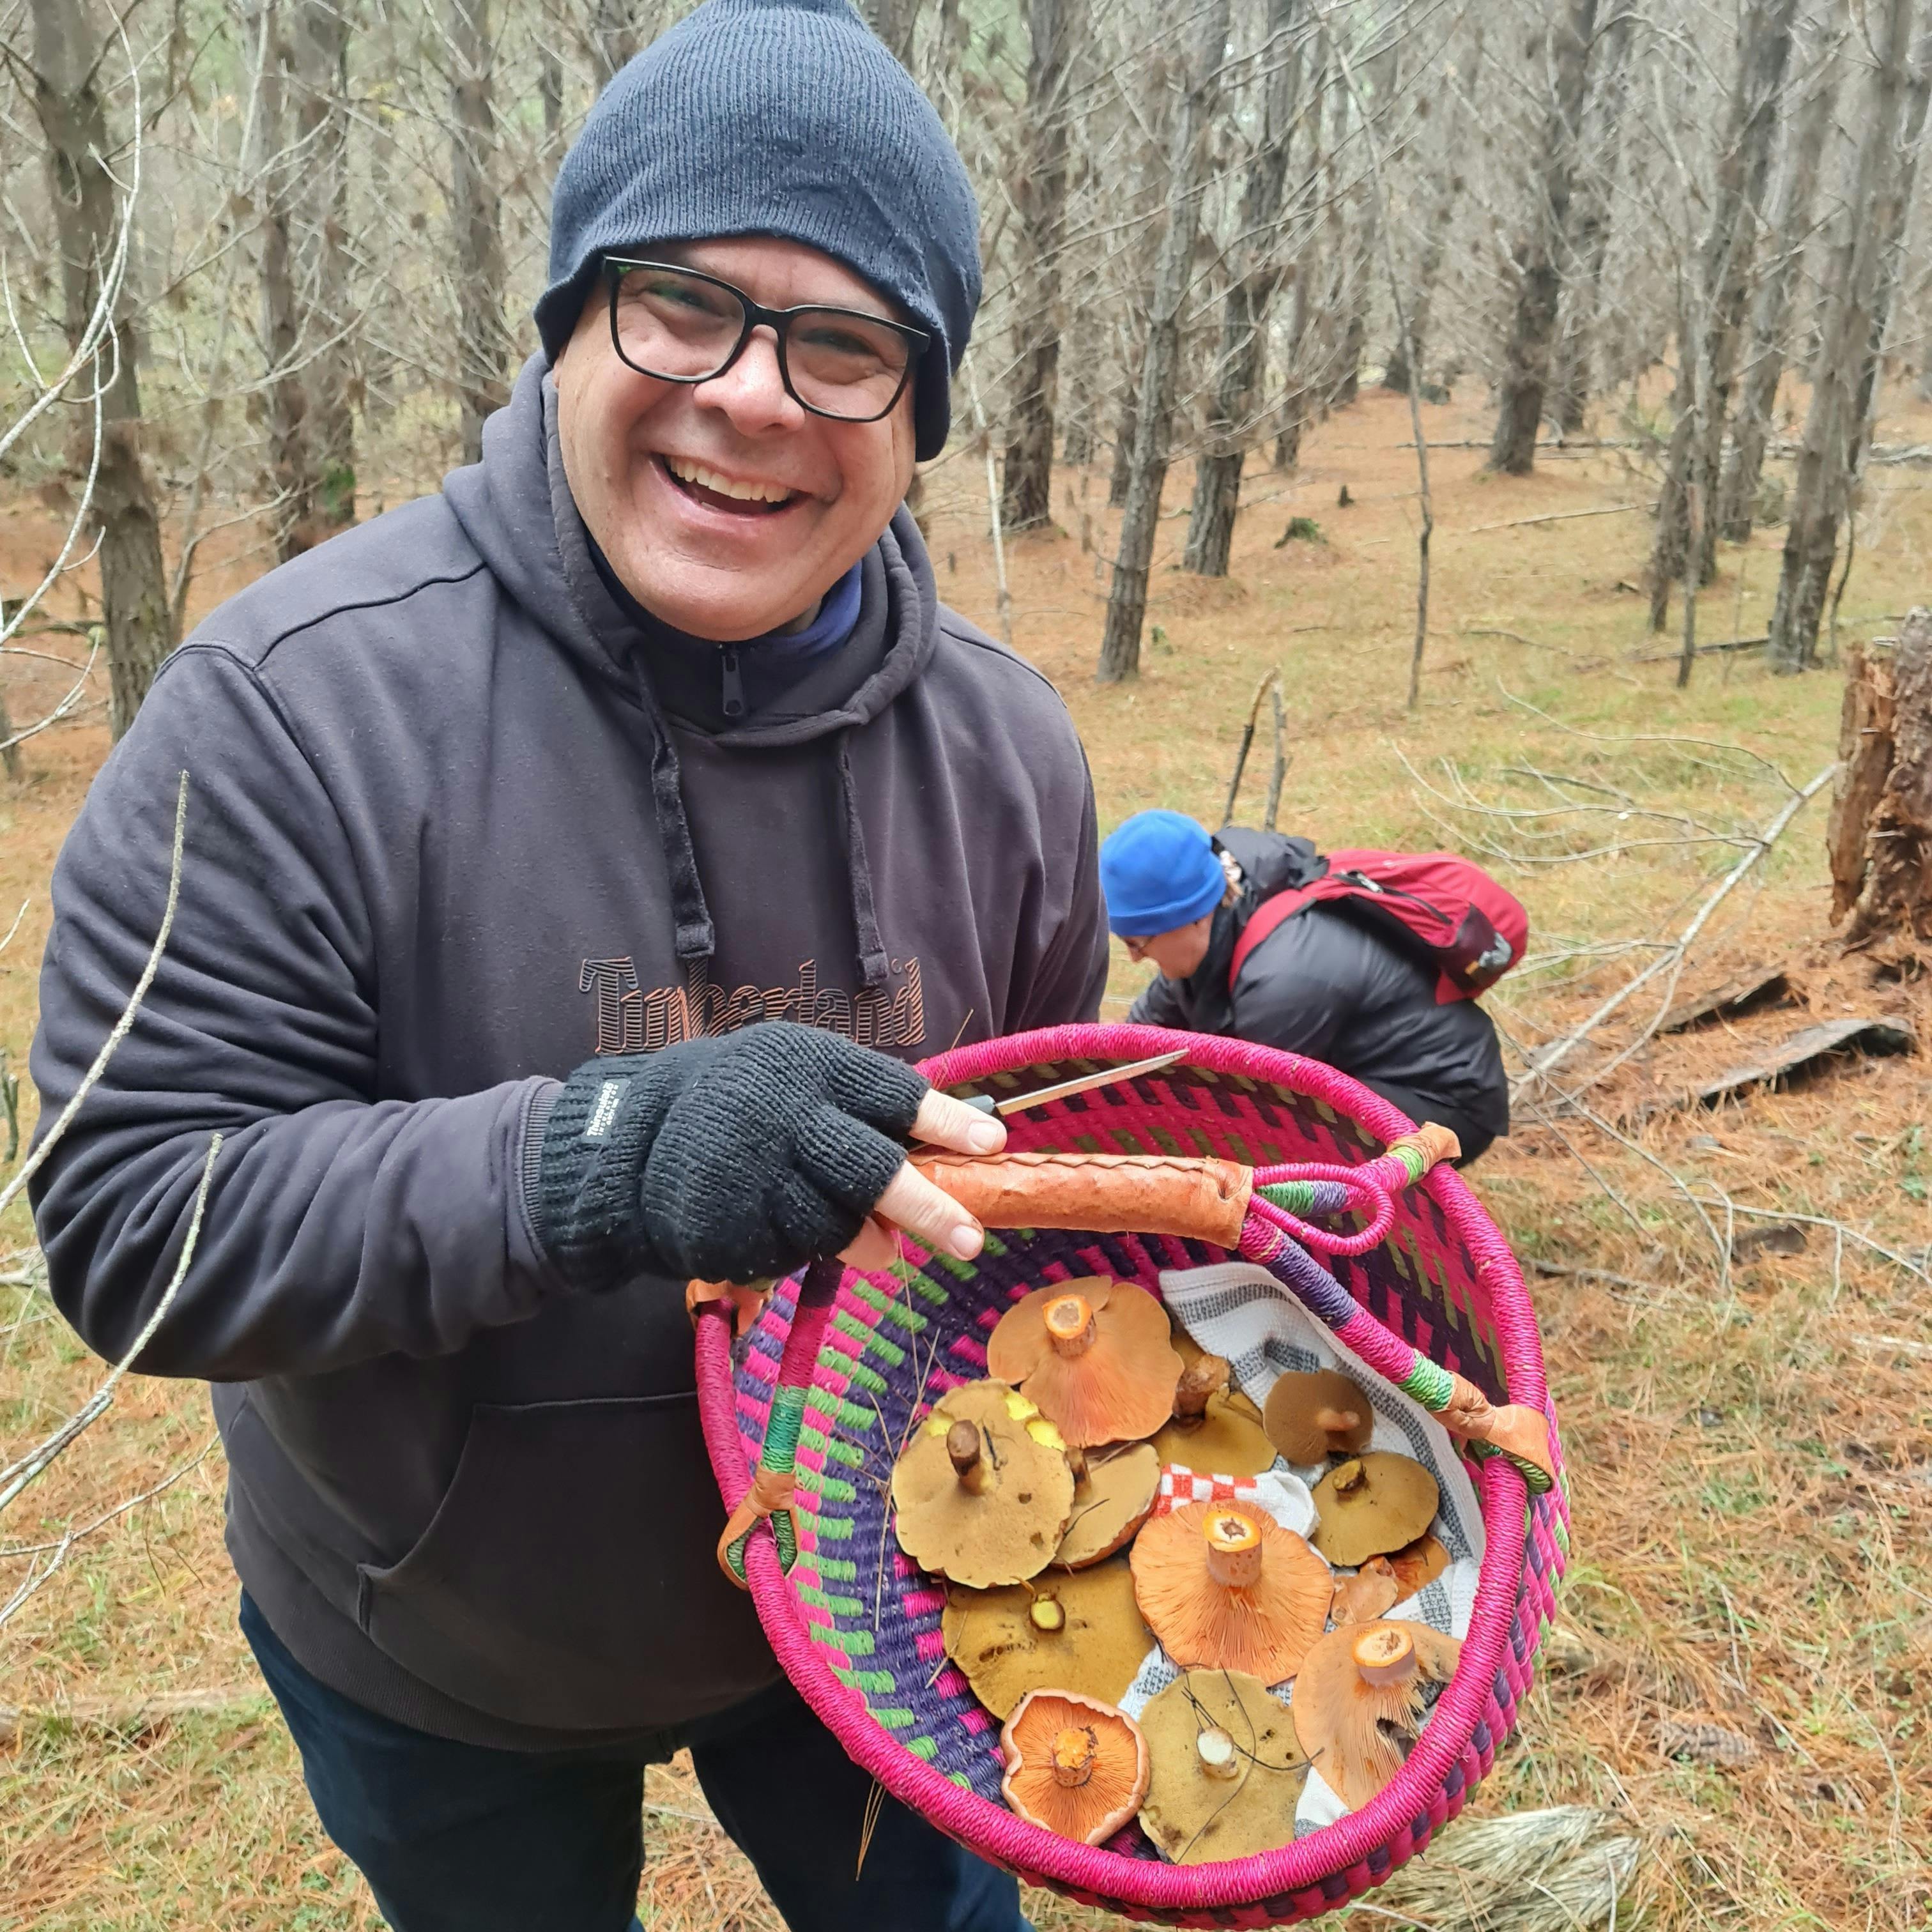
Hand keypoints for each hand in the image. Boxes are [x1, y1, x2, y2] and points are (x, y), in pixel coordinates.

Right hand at [533, 1023, 1000, 1291]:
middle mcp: (783, 1118)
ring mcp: (751, 1176)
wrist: (632, 1137)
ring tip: (885, 1250)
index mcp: (809, 1068)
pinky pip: (791, 1250)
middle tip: (968, 1240)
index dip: (944, 1122)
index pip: (890, 1095)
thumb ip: (861, 1107)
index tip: (993, 1144)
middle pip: (870, 1170)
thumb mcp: (797, 1074)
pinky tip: (797, 1232)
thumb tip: (948, 1148)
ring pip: (836, 1223)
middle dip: (927, 1208)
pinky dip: (808, 1249)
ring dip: (869, 1242)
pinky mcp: (727, 1226)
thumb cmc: (745, 1100)